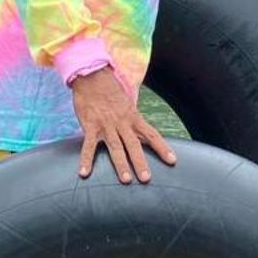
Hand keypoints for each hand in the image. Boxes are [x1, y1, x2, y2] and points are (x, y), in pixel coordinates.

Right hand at [70, 67, 175, 183]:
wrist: (92, 76)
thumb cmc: (110, 91)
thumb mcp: (127, 105)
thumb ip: (132, 121)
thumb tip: (141, 134)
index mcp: (133, 117)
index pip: (151, 134)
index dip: (162, 148)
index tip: (172, 161)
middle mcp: (122, 123)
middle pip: (134, 145)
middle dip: (140, 162)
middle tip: (146, 179)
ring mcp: (106, 125)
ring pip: (115, 147)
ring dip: (120, 164)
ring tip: (125, 180)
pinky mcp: (90, 126)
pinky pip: (88, 146)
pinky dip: (86, 160)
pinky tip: (85, 173)